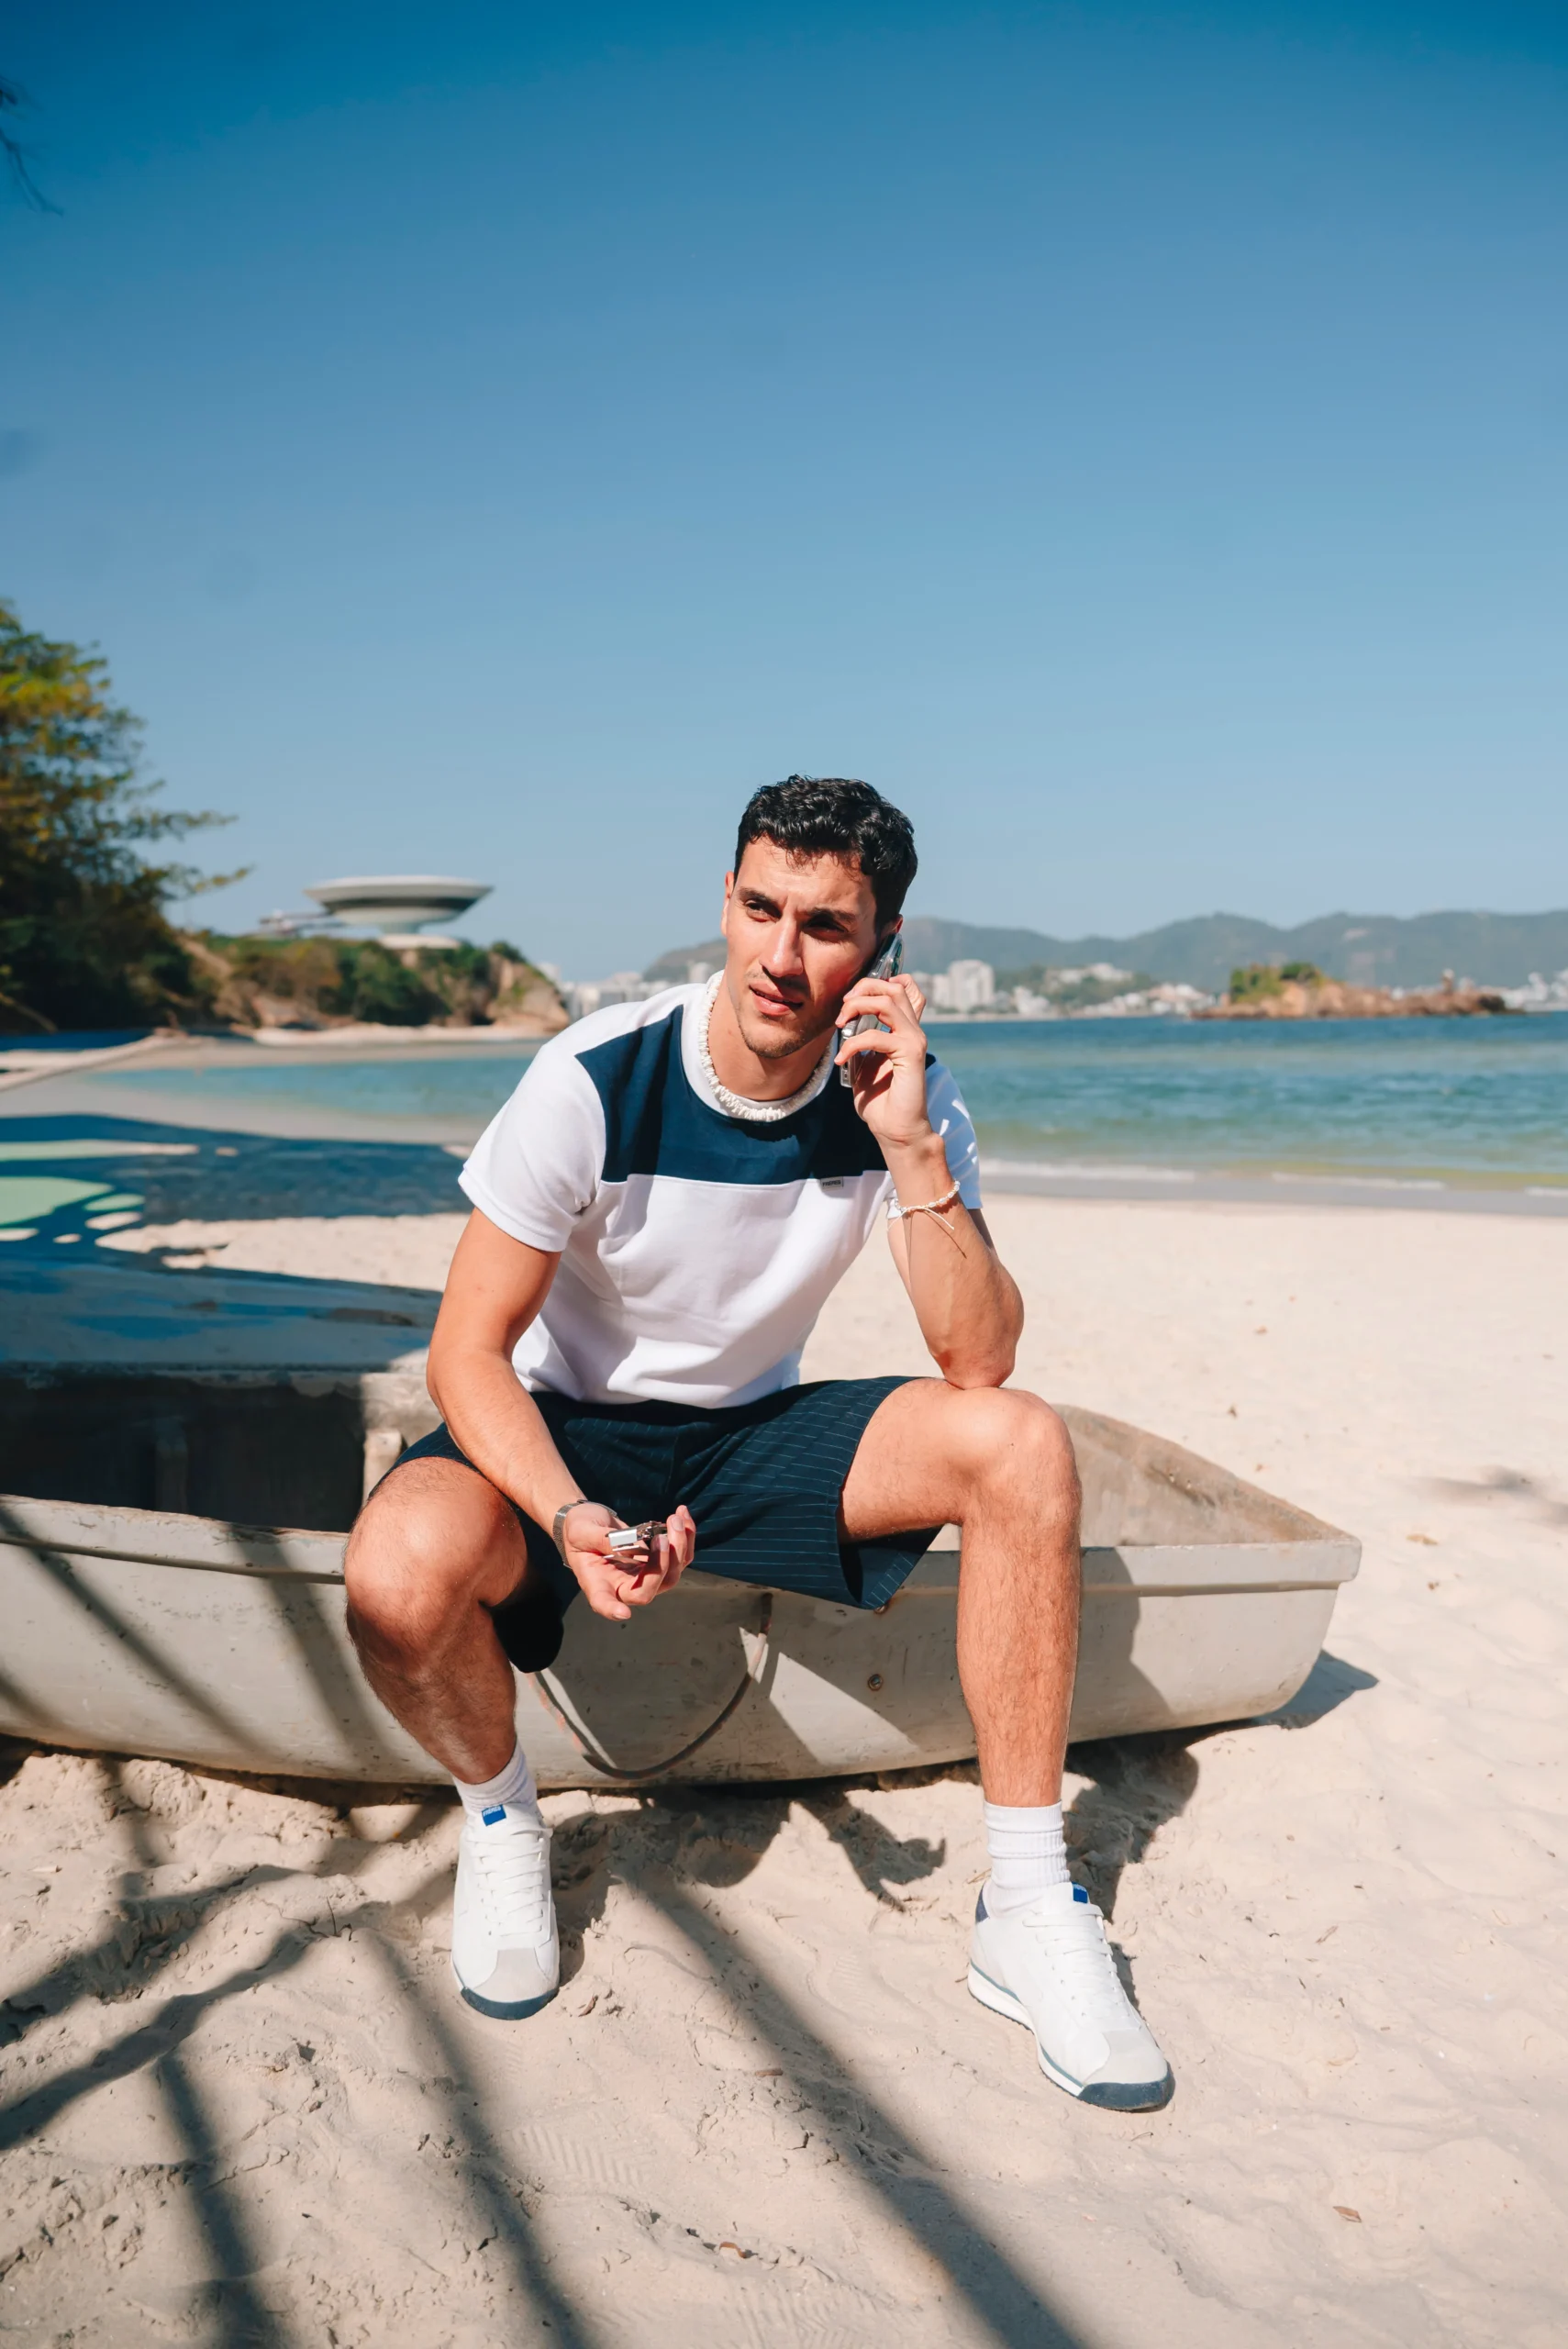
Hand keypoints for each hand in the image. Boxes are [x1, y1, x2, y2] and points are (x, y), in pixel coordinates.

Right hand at [558, 1502, 695, 1623]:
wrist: (588, 1523)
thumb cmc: (578, 1531)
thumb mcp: (582, 1532)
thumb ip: (603, 1540)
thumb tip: (631, 1546)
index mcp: (598, 1583)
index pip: (604, 1602)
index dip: (612, 1609)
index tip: (622, 1612)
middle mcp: (623, 1586)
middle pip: (651, 1589)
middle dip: (664, 1563)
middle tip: (664, 1534)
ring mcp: (643, 1577)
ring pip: (672, 1574)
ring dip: (680, 1547)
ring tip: (676, 1518)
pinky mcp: (657, 1563)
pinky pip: (679, 1557)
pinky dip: (686, 1537)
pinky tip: (682, 1515)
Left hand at [834, 972, 932, 1146]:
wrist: (894, 1130)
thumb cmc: (880, 1102)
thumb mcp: (862, 1066)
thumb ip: (858, 1043)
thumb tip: (843, 1024)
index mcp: (903, 1030)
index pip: (905, 988)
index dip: (879, 982)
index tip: (852, 999)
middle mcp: (912, 1031)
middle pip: (895, 986)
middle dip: (863, 989)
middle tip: (843, 1009)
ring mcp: (914, 1040)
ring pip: (889, 1000)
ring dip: (858, 1006)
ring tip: (841, 1024)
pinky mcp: (911, 1054)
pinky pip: (877, 1036)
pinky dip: (853, 1044)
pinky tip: (842, 1059)